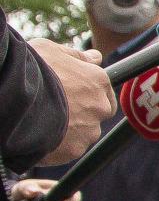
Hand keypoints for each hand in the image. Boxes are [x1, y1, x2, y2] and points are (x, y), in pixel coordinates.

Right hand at [32, 41, 114, 165]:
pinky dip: (58, 145)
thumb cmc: (30, 70)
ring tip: (43, 122)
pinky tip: (39, 136)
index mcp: (98, 81)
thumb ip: (76, 56)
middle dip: (82, 112)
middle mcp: (100, 106)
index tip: (71, 94)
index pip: (103, 90)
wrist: (12, 98)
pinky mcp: (75, 149)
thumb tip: (96, 57)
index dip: (86, 92)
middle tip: (56, 109)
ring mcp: (90, 130)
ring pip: (84, 133)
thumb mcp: (50, 51)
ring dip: (69, 130)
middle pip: (97, 113)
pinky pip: (69, 149)